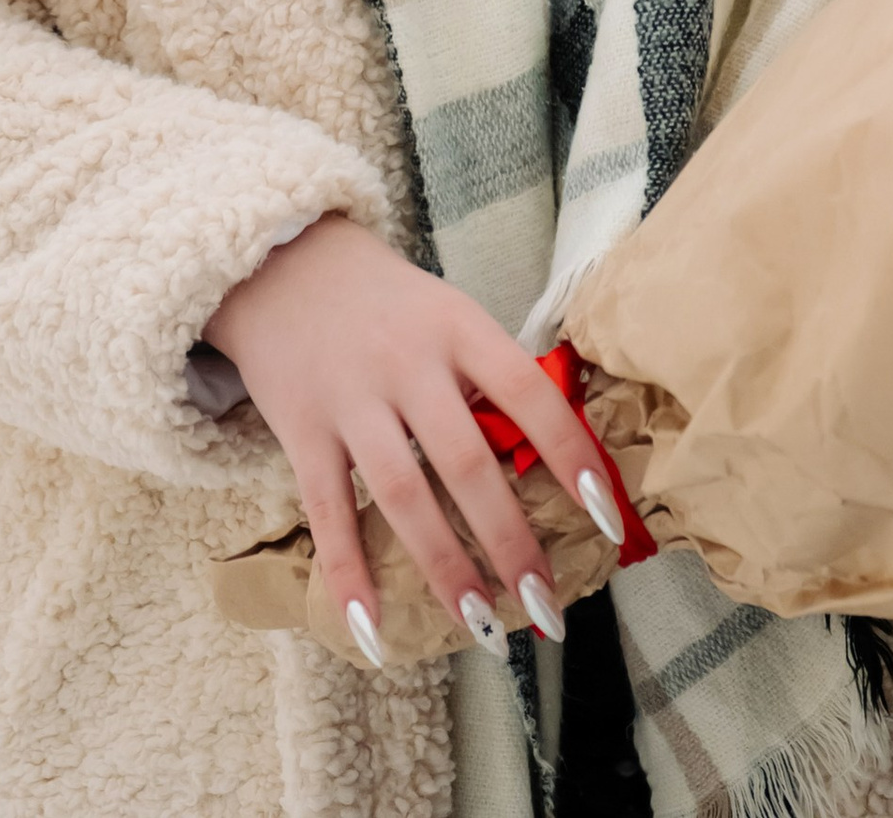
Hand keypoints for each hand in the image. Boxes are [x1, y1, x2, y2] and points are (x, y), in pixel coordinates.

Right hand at [203, 214, 623, 665]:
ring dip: (444, 566)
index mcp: (459, 327)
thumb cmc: (390, 304)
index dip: (571, 455)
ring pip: (403, 494)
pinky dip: (348, 574)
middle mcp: (407, 364)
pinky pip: (328, 512)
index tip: (607, 517)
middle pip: (465, 462)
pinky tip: (372, 628)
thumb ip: (490, 376)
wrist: (285, 264)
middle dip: (510, 540)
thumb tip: (554, 458)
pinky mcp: (301, 431)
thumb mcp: (450, 314)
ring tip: (481, 625)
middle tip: (547, 604)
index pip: (529, 394)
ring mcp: (351, 400)